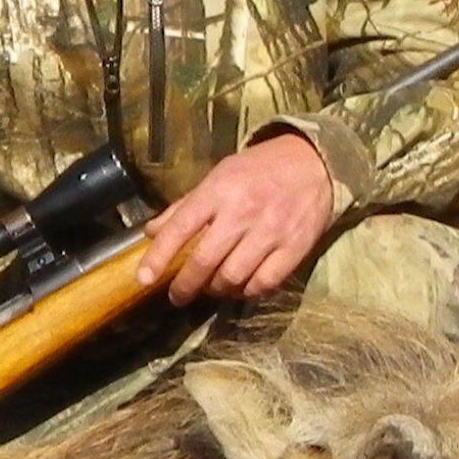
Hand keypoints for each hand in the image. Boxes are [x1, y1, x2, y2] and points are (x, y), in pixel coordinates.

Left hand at [133, 132, 336, 306]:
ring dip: (216, 290)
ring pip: (233, 277)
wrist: (313, 163)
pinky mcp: (295, 248)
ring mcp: (271, 231)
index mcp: (219, 190)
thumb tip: (152, 232)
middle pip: (205, 261)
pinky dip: (246, 291)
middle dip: (185, 285)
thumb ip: (186, 205)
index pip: (180, 227)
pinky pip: (263, 283)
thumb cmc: (259, 169)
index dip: (158, 257)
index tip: (144, 279)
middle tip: (177, 295)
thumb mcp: (219, 176)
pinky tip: (240, 286)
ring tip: (211, 288)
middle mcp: (243, 211)